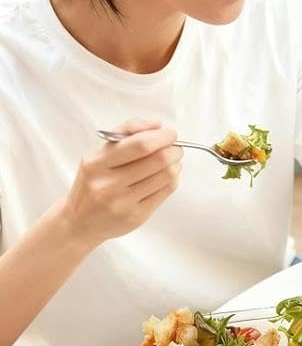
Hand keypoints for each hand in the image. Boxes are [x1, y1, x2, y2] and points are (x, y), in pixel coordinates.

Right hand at [59, 119, 182, 245]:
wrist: (81, 221)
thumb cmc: (94, 181)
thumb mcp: (100, 153)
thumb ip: (126, 132)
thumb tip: (157, 124)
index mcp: (97, 163)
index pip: (139, 145)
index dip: (162, 137)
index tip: (170, 134)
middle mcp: (108, 184)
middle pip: (158, 160)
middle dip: (173, 150)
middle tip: (175, 148)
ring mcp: (123, 202)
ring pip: (166, 176)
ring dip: (176, 165)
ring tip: (172, 162)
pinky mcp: (137, 216)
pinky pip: (166, 192)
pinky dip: (173, 180)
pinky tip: (167, 176)